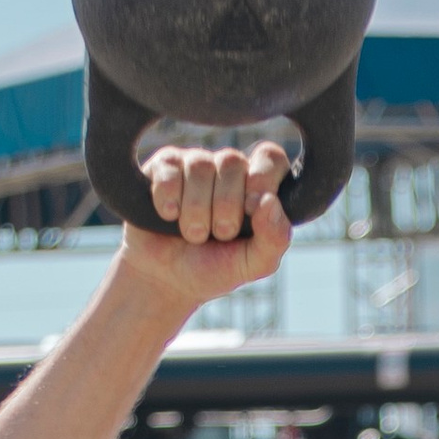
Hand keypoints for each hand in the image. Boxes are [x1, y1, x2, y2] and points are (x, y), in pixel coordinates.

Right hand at [119, 141, 292, 313]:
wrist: (166, 280)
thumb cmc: (213, 268)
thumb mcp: (252, 265)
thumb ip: (274, 239)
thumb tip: (270, 201)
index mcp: (257, 186)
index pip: (270, 157)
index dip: (262, 178)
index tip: (251, 208)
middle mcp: (228, 168)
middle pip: (232, 162)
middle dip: (225, 207)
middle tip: (218, 234)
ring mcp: (195, 162)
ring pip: (200, 166)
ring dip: (196, 212)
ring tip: (193, 234)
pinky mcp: (164, 165)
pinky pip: (170, 171)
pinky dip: (169, 201)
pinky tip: (169, 217)